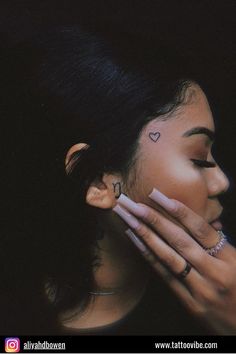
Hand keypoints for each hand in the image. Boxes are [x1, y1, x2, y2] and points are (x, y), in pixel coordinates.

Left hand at [113, 189, 235, 333]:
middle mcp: (215, 272)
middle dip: (155, 220)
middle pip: (180, 240)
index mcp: (230, 258)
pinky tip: (136, 242)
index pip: (200, 229)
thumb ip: (215, 243)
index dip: (178, 210)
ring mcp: (201, 290)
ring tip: (129, 220)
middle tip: (134, 204)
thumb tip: (189, 220)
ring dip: (146, 236)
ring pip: (169, 257)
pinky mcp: (190, 304)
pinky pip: (166, 276)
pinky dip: (150, 257)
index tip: (157, 195)